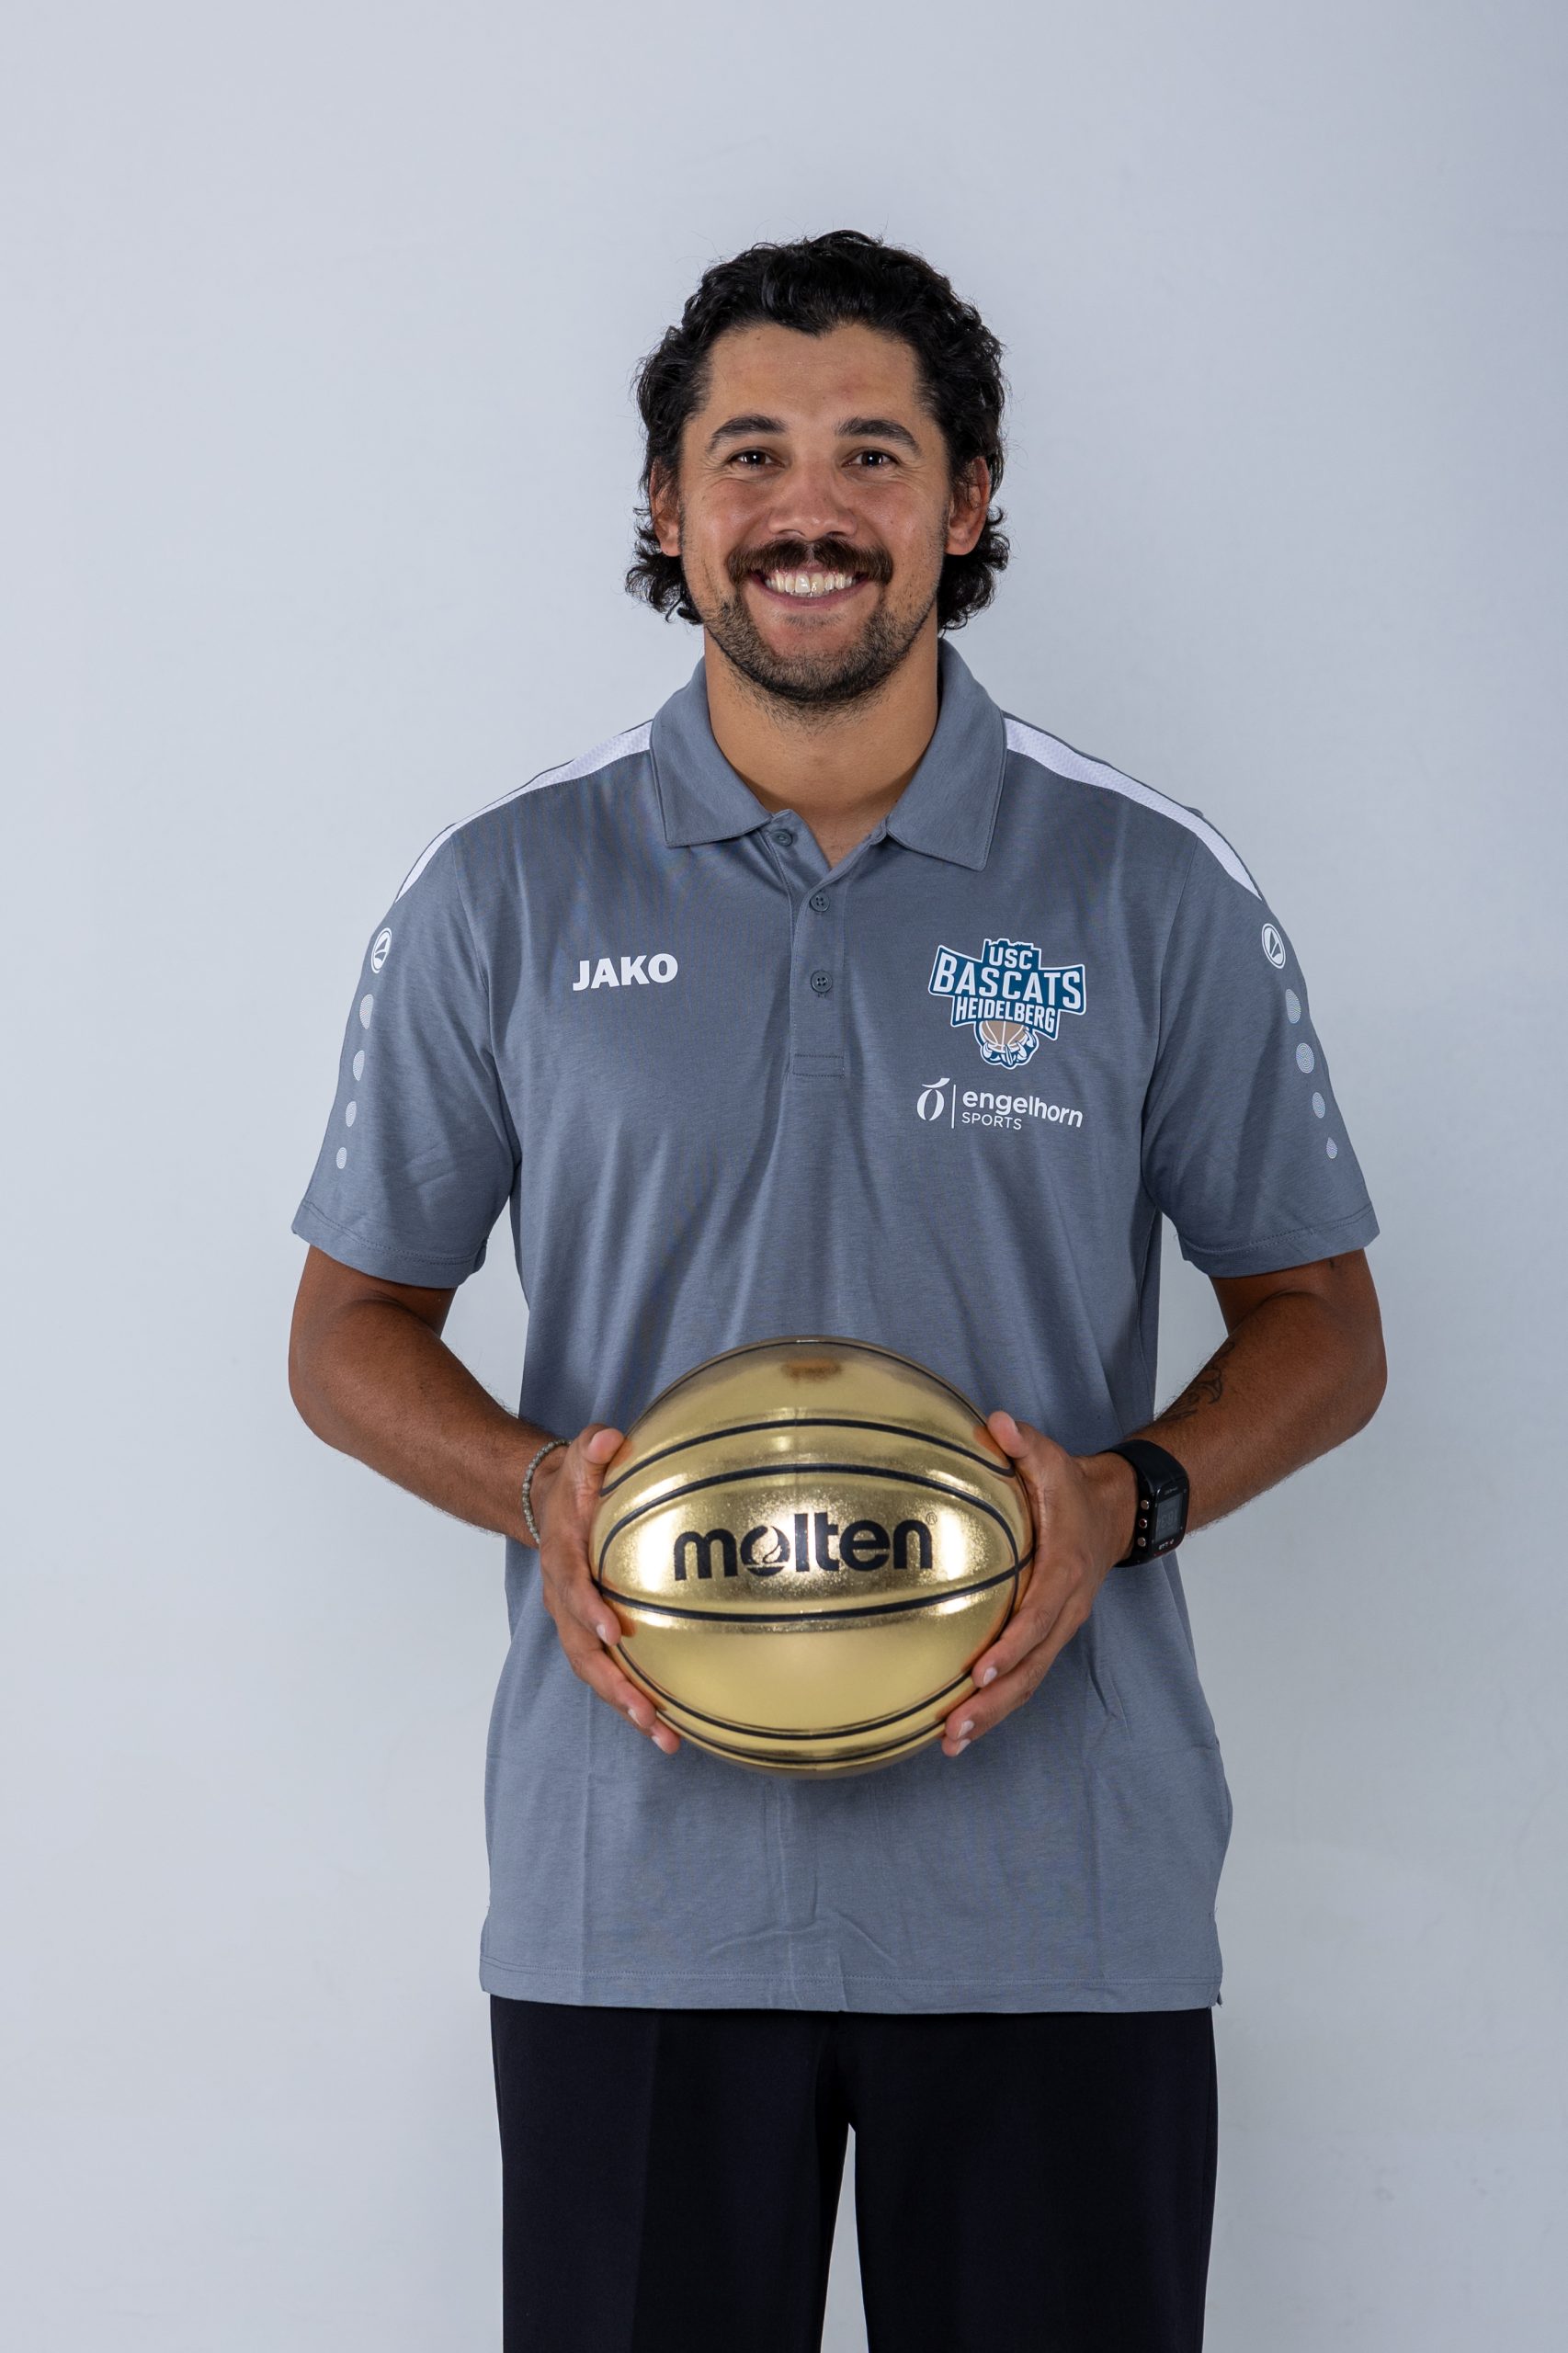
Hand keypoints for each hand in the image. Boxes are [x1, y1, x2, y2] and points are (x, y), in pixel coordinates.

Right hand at [532, 1425, 679, 1755]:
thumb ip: (593, 1448)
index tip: (613, 1631)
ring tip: (665, 1739)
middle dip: (613, 1684)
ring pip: (596, 1673)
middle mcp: (563, 1599)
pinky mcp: (591, 1635)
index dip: (589, 1610)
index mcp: (564, 1559)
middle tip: (646, 1713)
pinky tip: (669, 1729)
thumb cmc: (575, 1484)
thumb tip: (611, 1437)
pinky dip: (633, 1702)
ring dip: (627, 1707)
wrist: (546, 1506)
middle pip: (583, 1651)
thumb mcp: (580, 1456)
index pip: (573, 1587)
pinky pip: (609, 1673)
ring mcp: (575, 1622)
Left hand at [940, 1411, 1135, 1757]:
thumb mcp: (1051, 1457)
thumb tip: (996, 1422)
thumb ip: (1023, 1442)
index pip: (1038, 1616)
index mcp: (1064, 1572)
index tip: (979, 1672)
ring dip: (993, 1715)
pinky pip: (1024, 1677)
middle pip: (1032, 1666)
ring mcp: (1059, 1629)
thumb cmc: (1071, 1486)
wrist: (1114, 1511)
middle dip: (994, 1701)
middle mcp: (1066, 1610)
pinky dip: (997, 1706)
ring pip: (1029, 1682)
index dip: (1012, 1646)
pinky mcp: (1048, 1638)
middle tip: (955, 1726)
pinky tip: (961, 1727)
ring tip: (951, 1743)